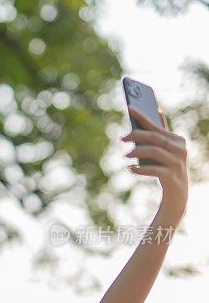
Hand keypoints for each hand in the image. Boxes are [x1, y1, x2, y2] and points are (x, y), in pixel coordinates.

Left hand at [120, 106, 188, 220]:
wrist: (177, 194)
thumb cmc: (167, 167)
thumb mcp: (166, 149)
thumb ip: (162, 132)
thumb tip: (158, 111)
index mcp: (178, 140)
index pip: (157, 126)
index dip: (143, 117)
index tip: (129, 108)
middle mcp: (181, 150)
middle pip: (155, 138)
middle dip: (136, 136)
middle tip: (121, 138)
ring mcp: (178, 164)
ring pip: (155, 152)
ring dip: (137, 152)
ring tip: (125, 155)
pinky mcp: (173, 177)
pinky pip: (154, 170)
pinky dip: (140, 169)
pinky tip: (130, 169)